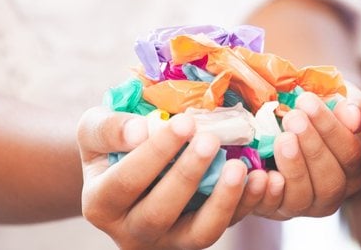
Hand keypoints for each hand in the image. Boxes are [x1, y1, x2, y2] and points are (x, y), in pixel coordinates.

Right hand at [77, 107, 265, 249]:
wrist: (133, 162)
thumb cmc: (116, 141)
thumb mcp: (97, 128)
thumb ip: (108, 128)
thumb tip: (138, 131)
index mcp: (101, 204)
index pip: (126, 182)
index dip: (155, 153)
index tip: (184, 122)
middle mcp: (132, 230)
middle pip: (160, 213)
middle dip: (187, 175)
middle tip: (211, 140)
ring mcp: (170, 238)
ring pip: (200, 233)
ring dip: (223, 201)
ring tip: (242, 167)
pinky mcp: (201, 234)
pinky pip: (228, 225)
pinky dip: (248, 203)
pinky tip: (263, 177)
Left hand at [256, 83, 360, 218]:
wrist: (275, 127)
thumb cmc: (312, 113)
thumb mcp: (335, 103)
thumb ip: (350, 107)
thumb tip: (352, 115)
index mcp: (353, 170)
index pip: (350, 155)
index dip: (331, 129)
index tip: (309, 101)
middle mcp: (331, 194)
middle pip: (330, 181)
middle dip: (312, 148)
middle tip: (294, 118)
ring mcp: (301, 205)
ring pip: (302, 197)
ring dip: (293, 167)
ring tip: (281, 138)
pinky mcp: (272, 210)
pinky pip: (269, 208)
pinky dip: (265, 194)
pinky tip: (261, 174)